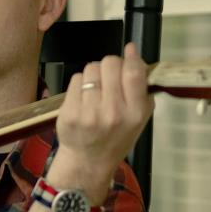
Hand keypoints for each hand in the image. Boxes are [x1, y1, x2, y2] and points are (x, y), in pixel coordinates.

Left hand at [53, 43, 153, 197]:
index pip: (133, 73)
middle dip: (111, 64)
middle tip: (111, 75)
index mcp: (135, 113)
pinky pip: (76, 79)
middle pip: (110, 64)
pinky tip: (84, 97)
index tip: (130, 50)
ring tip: (97, 88)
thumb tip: (134, 53)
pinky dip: (81, 83)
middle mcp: (113, 113)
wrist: (89, 161)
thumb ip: (141, 89)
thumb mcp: (140, 119)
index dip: (132, 56)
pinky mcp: (69, 112)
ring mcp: (89, 113)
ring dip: (95, 73)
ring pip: (91, 68)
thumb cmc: (117, 137)